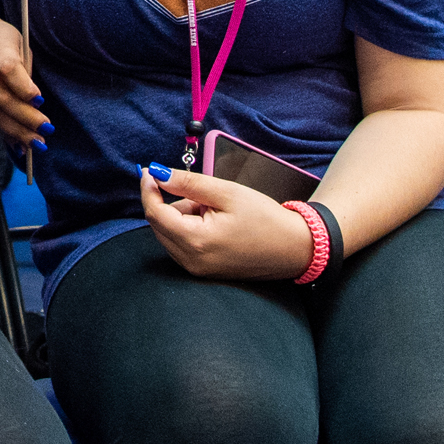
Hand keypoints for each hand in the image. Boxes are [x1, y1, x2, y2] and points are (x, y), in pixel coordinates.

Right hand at [0, 0, 49, 146]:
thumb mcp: (17, 42)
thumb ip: (25, 70)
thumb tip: (33, 105)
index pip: (8, 68)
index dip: (24, 87)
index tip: (40, 101)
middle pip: (0, 95)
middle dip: (25, 117)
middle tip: (45, 130)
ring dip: (14, 130)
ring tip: (35, 142)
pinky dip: (1, 131)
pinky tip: (16, 142)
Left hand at [139, 166, 317, 279]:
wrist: (294, 248)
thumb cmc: (265, 219)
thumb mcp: (227, 192)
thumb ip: (188, 183)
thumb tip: (157, 174)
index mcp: (196, 241)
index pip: (155, 213)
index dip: (149, 189)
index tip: (150, 171)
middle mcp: (191, 261)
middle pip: (159, 224)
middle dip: (172, 203)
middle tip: (202, 194)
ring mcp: (196, 269)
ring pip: (170, 234)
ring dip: (182, 217)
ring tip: (215, 211)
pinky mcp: (202, 271)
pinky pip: (181, 245)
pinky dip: (189, 229)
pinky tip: (214, 224)